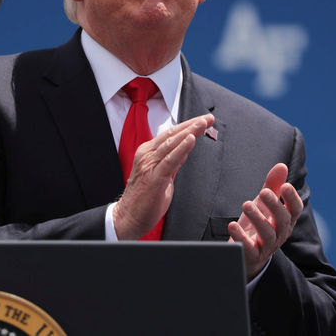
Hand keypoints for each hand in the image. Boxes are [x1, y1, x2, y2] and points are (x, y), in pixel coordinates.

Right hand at [113, 113, 214, 239]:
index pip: (170, 134)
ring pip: (171, 143)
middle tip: (208, 118)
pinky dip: (181, 148)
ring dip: (189, 131)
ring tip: (202, 123)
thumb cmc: (144, 199)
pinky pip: (170, 160)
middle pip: (172, 134)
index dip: (188, 126)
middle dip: (192, 124)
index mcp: (149, 153)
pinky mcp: (153, 177)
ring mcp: (149, 165)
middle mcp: (147, 155)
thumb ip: (173, 163)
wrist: (128, 218)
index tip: (203, 121)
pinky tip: (191, 139)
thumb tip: (185, 151)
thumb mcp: (163, 176)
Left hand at [228, 163, 302, 279]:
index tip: (285, 186)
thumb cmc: (258, 225)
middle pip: (282, 221)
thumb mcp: (264, 204)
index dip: (292, 198)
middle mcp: (279, 234)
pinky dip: (241, 237)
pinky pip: (248, 248)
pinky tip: (232, 225)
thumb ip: (272, 186)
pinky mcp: (251, 255)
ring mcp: (266, 246)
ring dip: (257, 219)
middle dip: (274, 206)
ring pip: (267, 235)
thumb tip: (282, 165)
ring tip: (246, 204)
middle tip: (263, 192)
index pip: (295, 210)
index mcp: (285, 220)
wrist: (247, 254)